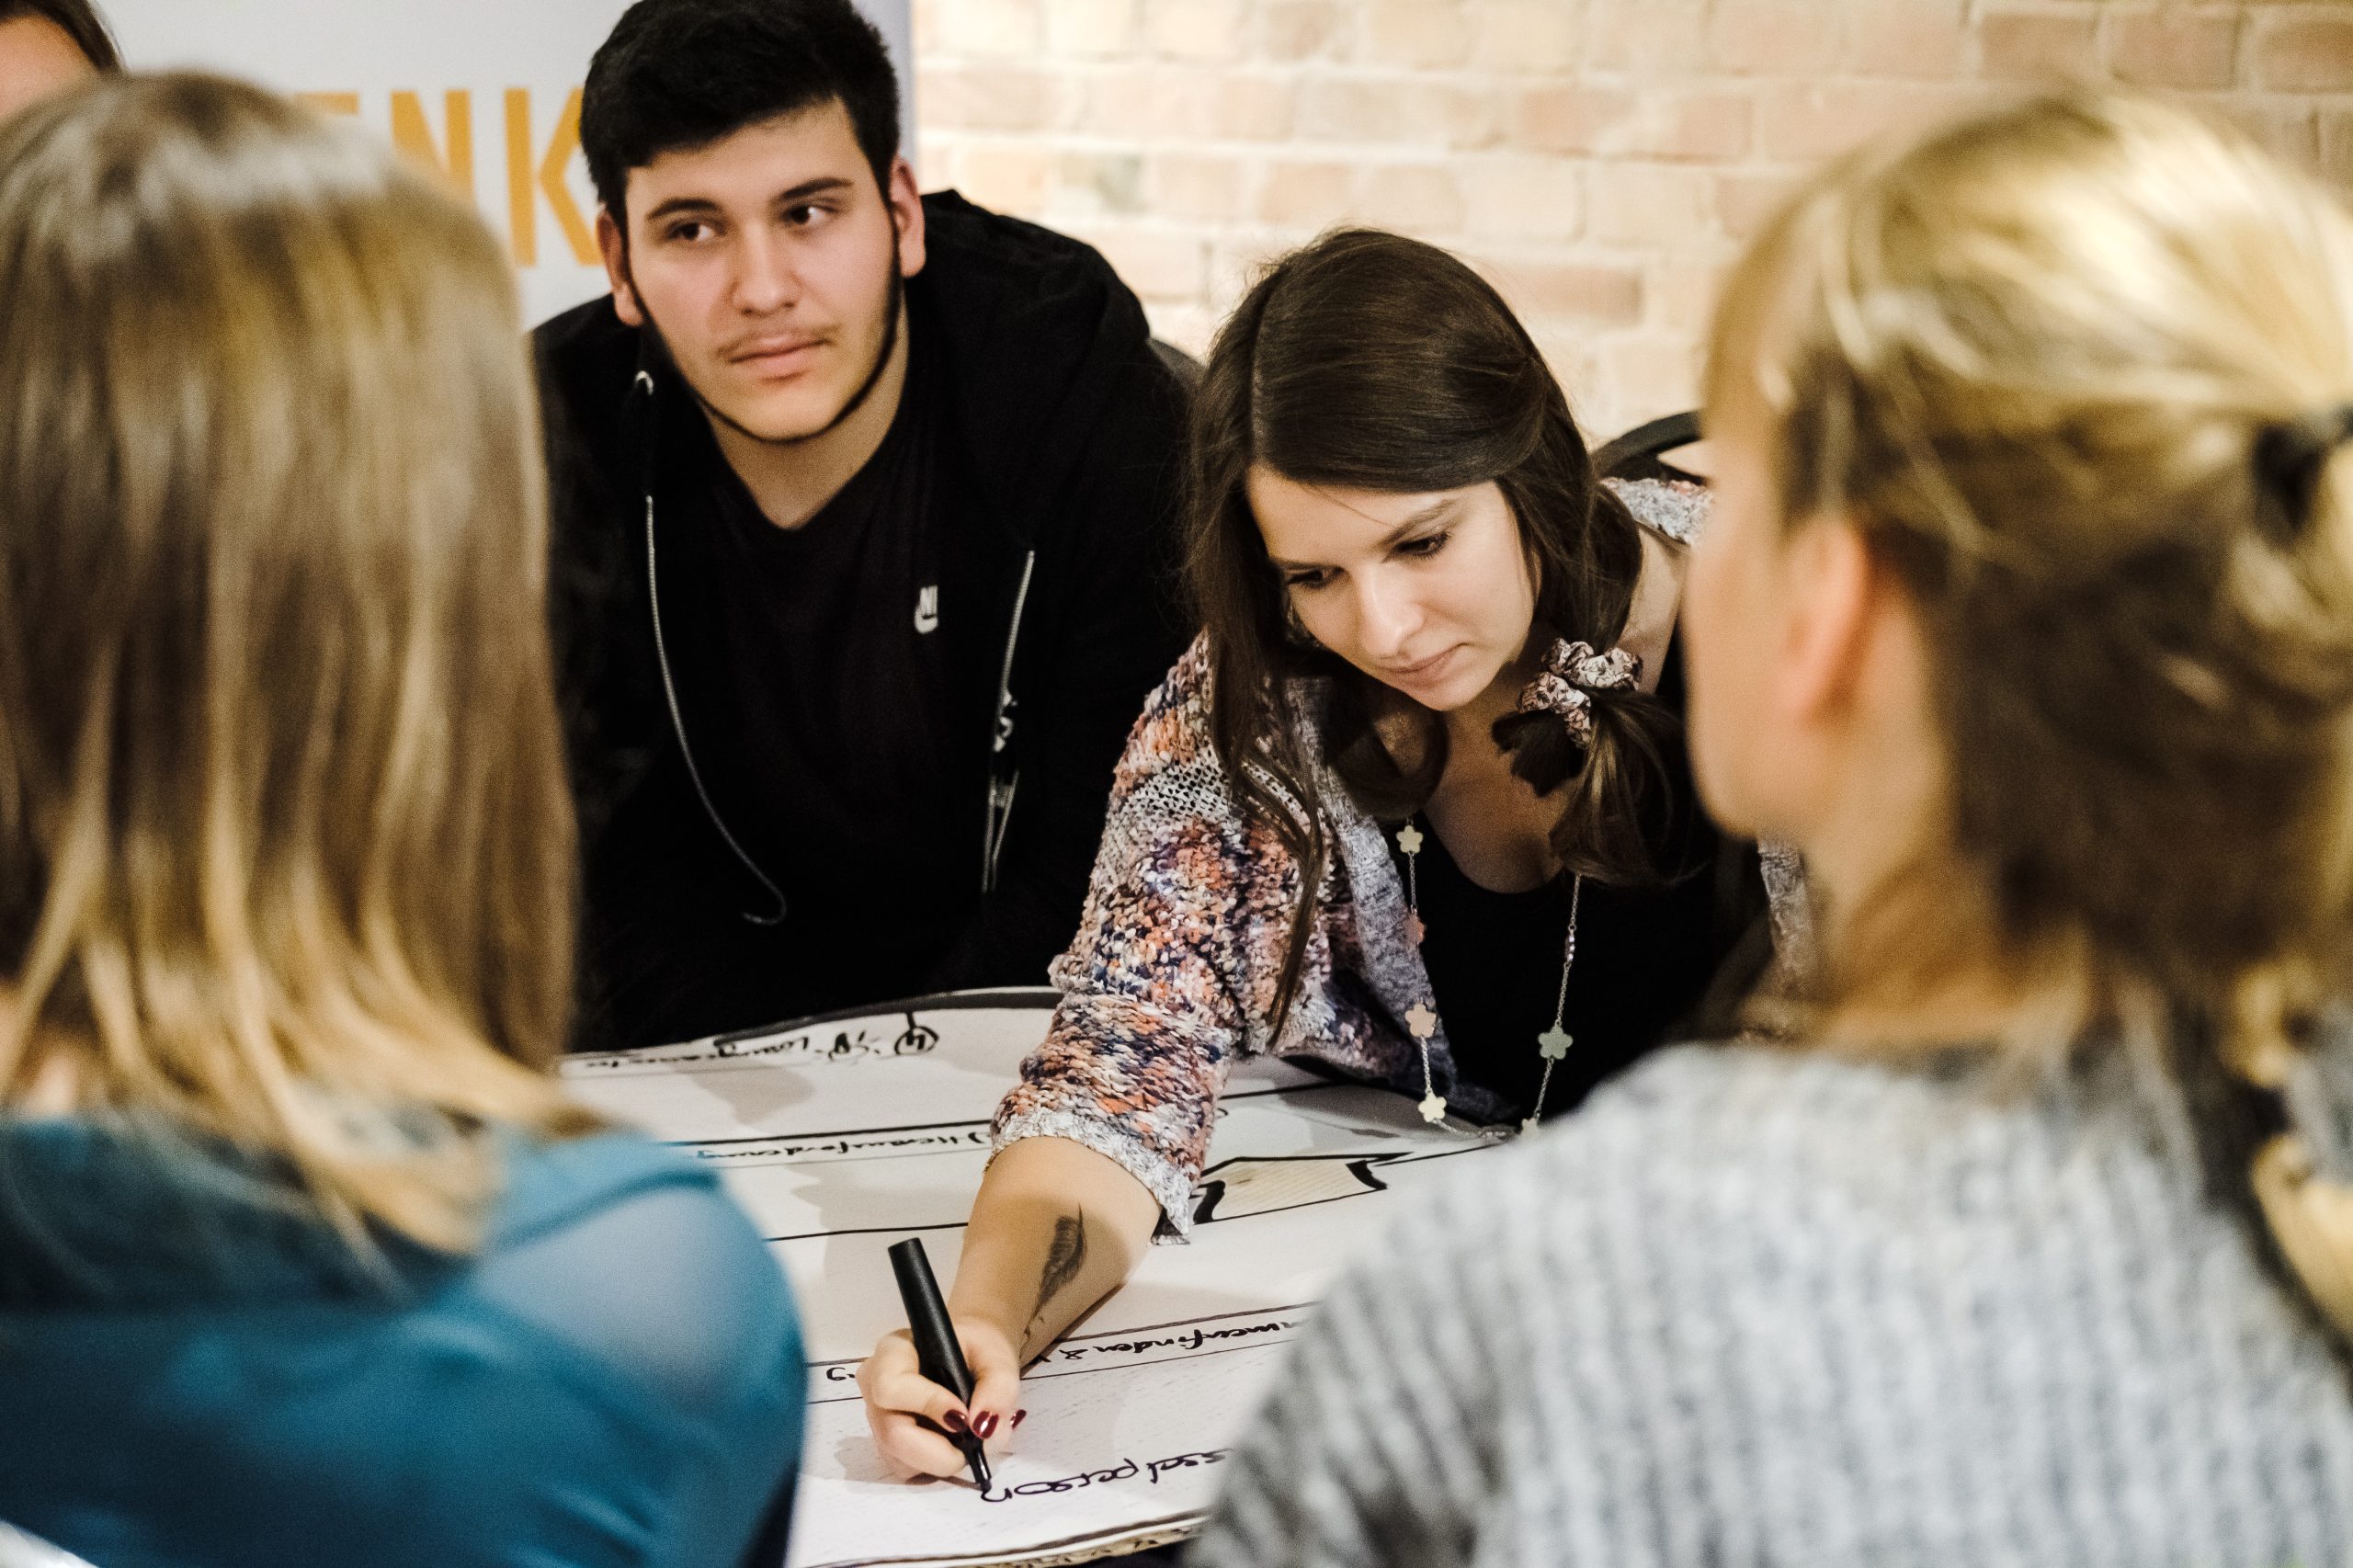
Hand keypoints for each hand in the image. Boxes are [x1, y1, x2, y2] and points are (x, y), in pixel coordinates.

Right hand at [858, 1316, 1024, 1479]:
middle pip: (891, 1434)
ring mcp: (878, 1421)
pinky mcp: (888, 1446)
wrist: (972, 1358)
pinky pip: (907, 1469)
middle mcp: (874, 1389)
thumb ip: (998, 1386)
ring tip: (964, 1437)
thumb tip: (984, 1428)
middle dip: (937, 1451)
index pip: (891, 1387)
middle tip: (971, 1444)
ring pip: (899, 1459)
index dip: (928, 1405)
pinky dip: (935, 1466)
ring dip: (939, 1460)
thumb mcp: (997, 1357)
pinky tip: (951, 1443)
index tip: (963, 1416)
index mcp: (892, 1354)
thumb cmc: (977, 1350)